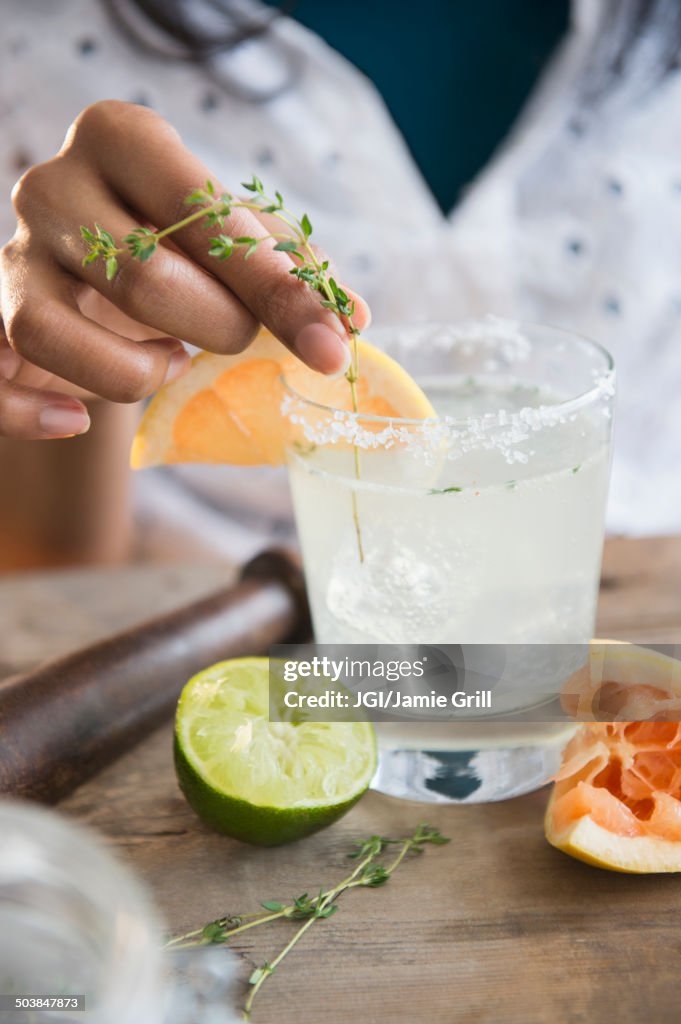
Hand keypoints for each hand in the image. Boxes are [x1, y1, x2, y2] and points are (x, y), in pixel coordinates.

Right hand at [0, 100, 369, 439]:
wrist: (87, 272)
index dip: (276, 289)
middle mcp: (54, 185)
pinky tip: (78, 421)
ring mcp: (13, 256)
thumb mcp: (233, 241)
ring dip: (134, 371)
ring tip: (170, 361)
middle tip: (237, 339)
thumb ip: (289, 270)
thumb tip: (350, 320)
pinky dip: (35, 412)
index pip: (205, 216)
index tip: (333, 345)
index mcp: (123, 139)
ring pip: (56, 331)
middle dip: (215, 328)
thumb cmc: (174, 249)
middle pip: (141, 276)